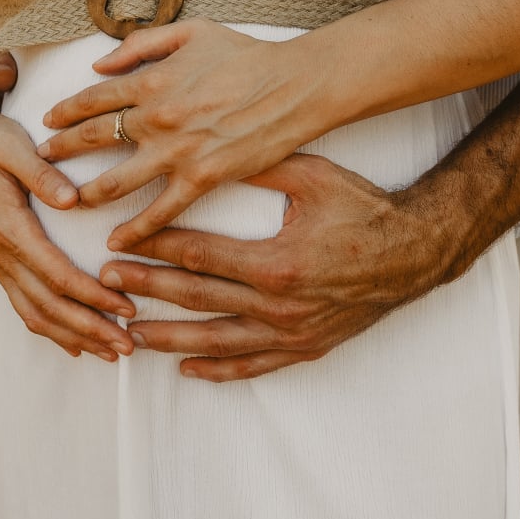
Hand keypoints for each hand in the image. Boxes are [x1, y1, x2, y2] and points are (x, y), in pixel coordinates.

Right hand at [0, 83, 136, 362]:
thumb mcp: (13, 145)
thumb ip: (42, 173)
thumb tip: (73, 201)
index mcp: (9, 226)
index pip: (56, 274)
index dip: (92, 296)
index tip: (126, 308)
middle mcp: (1, 252)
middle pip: (48, 305)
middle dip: (89, 329)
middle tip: (128, 346)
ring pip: (34, 313)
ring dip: (73, 336)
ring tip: (109, 351)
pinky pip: (23, 304)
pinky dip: (50, 328)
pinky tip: (74, 343)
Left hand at [39, 22, 330, 243]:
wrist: (293, 85)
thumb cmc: (246, 54)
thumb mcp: (191, 31)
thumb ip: (141, 43)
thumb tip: (100, 64)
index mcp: (152, 79)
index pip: (93, 98)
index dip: (65, 111)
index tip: (47, 123)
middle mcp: (156, 116)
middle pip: (93, 139)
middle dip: (61, 152)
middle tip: (40, 163)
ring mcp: (176, 151)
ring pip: (116, 180)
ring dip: (87, 193)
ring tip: (68, 202)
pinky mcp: (201, 178)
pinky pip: (159, 210)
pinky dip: (135, 228)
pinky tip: (117, 240)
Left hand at [95, 151, 450, 380]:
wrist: (413, 254)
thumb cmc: (363, 209)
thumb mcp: (313, 177)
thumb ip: (260, 166)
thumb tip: (210, 149)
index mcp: (276, 262)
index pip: (199, 255)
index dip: (156, 248)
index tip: (120, 242)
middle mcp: (278, 305)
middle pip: (197, 299)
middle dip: (147, 289)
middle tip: (107, 282)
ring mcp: (290, 333)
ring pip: (216, 341)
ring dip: (168, 338)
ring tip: (129, 333)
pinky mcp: (303, 349)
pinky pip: (252, 365)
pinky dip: (217, 369)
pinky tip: (187, 369)